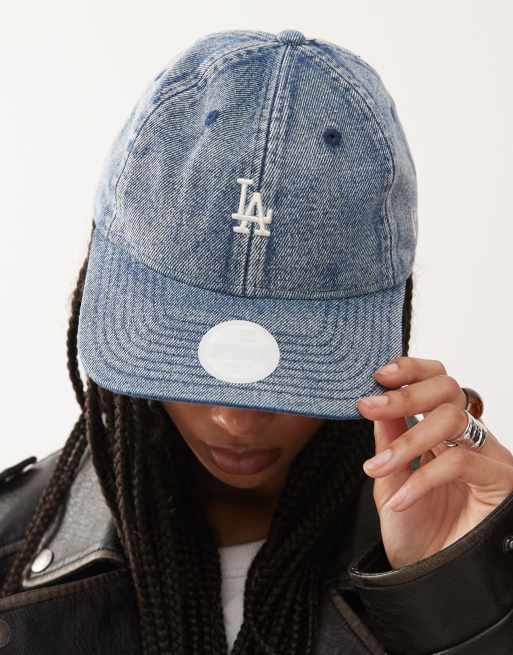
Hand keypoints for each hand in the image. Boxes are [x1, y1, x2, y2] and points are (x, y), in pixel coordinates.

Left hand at [356, 356, 512, 569]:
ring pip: (452, 420)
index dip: (411, 370)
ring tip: (378, 468)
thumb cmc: (414, 531)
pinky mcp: (500, 481)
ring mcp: (488, 456)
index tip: (378, 375)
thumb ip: (386, 439)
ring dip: (407, 440)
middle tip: (369, 407)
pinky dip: (422, 479)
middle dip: (405, 394)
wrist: (428, 579)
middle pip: (448, 388)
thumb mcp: (389, 478)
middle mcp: (468, 437)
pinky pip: (459, 463)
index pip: (436, 381)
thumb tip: (375, 400)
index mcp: (442, 430)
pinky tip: (400, 500)